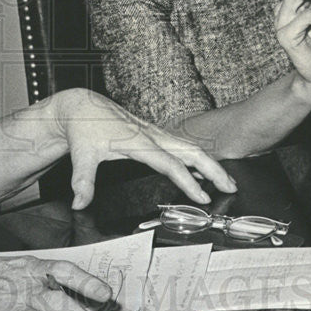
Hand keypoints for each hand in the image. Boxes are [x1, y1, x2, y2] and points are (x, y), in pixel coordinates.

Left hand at [53, 88, 237, 209]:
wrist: (83, 106)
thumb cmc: (84, 128)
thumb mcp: (81, 154)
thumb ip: (82, 181)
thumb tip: (79, 204)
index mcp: (137, 141)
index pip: (170, 163)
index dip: (187, 181)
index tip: (202, 197)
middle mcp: (151, 135)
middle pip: (191, 150)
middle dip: (214, 169)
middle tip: (231, 188)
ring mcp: (154, 133)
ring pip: (190, 146)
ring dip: (210, 164)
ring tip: (227, 182)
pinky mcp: (153, 134)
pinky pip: (182, 146)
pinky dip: (197, 158)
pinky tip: (203, 171)